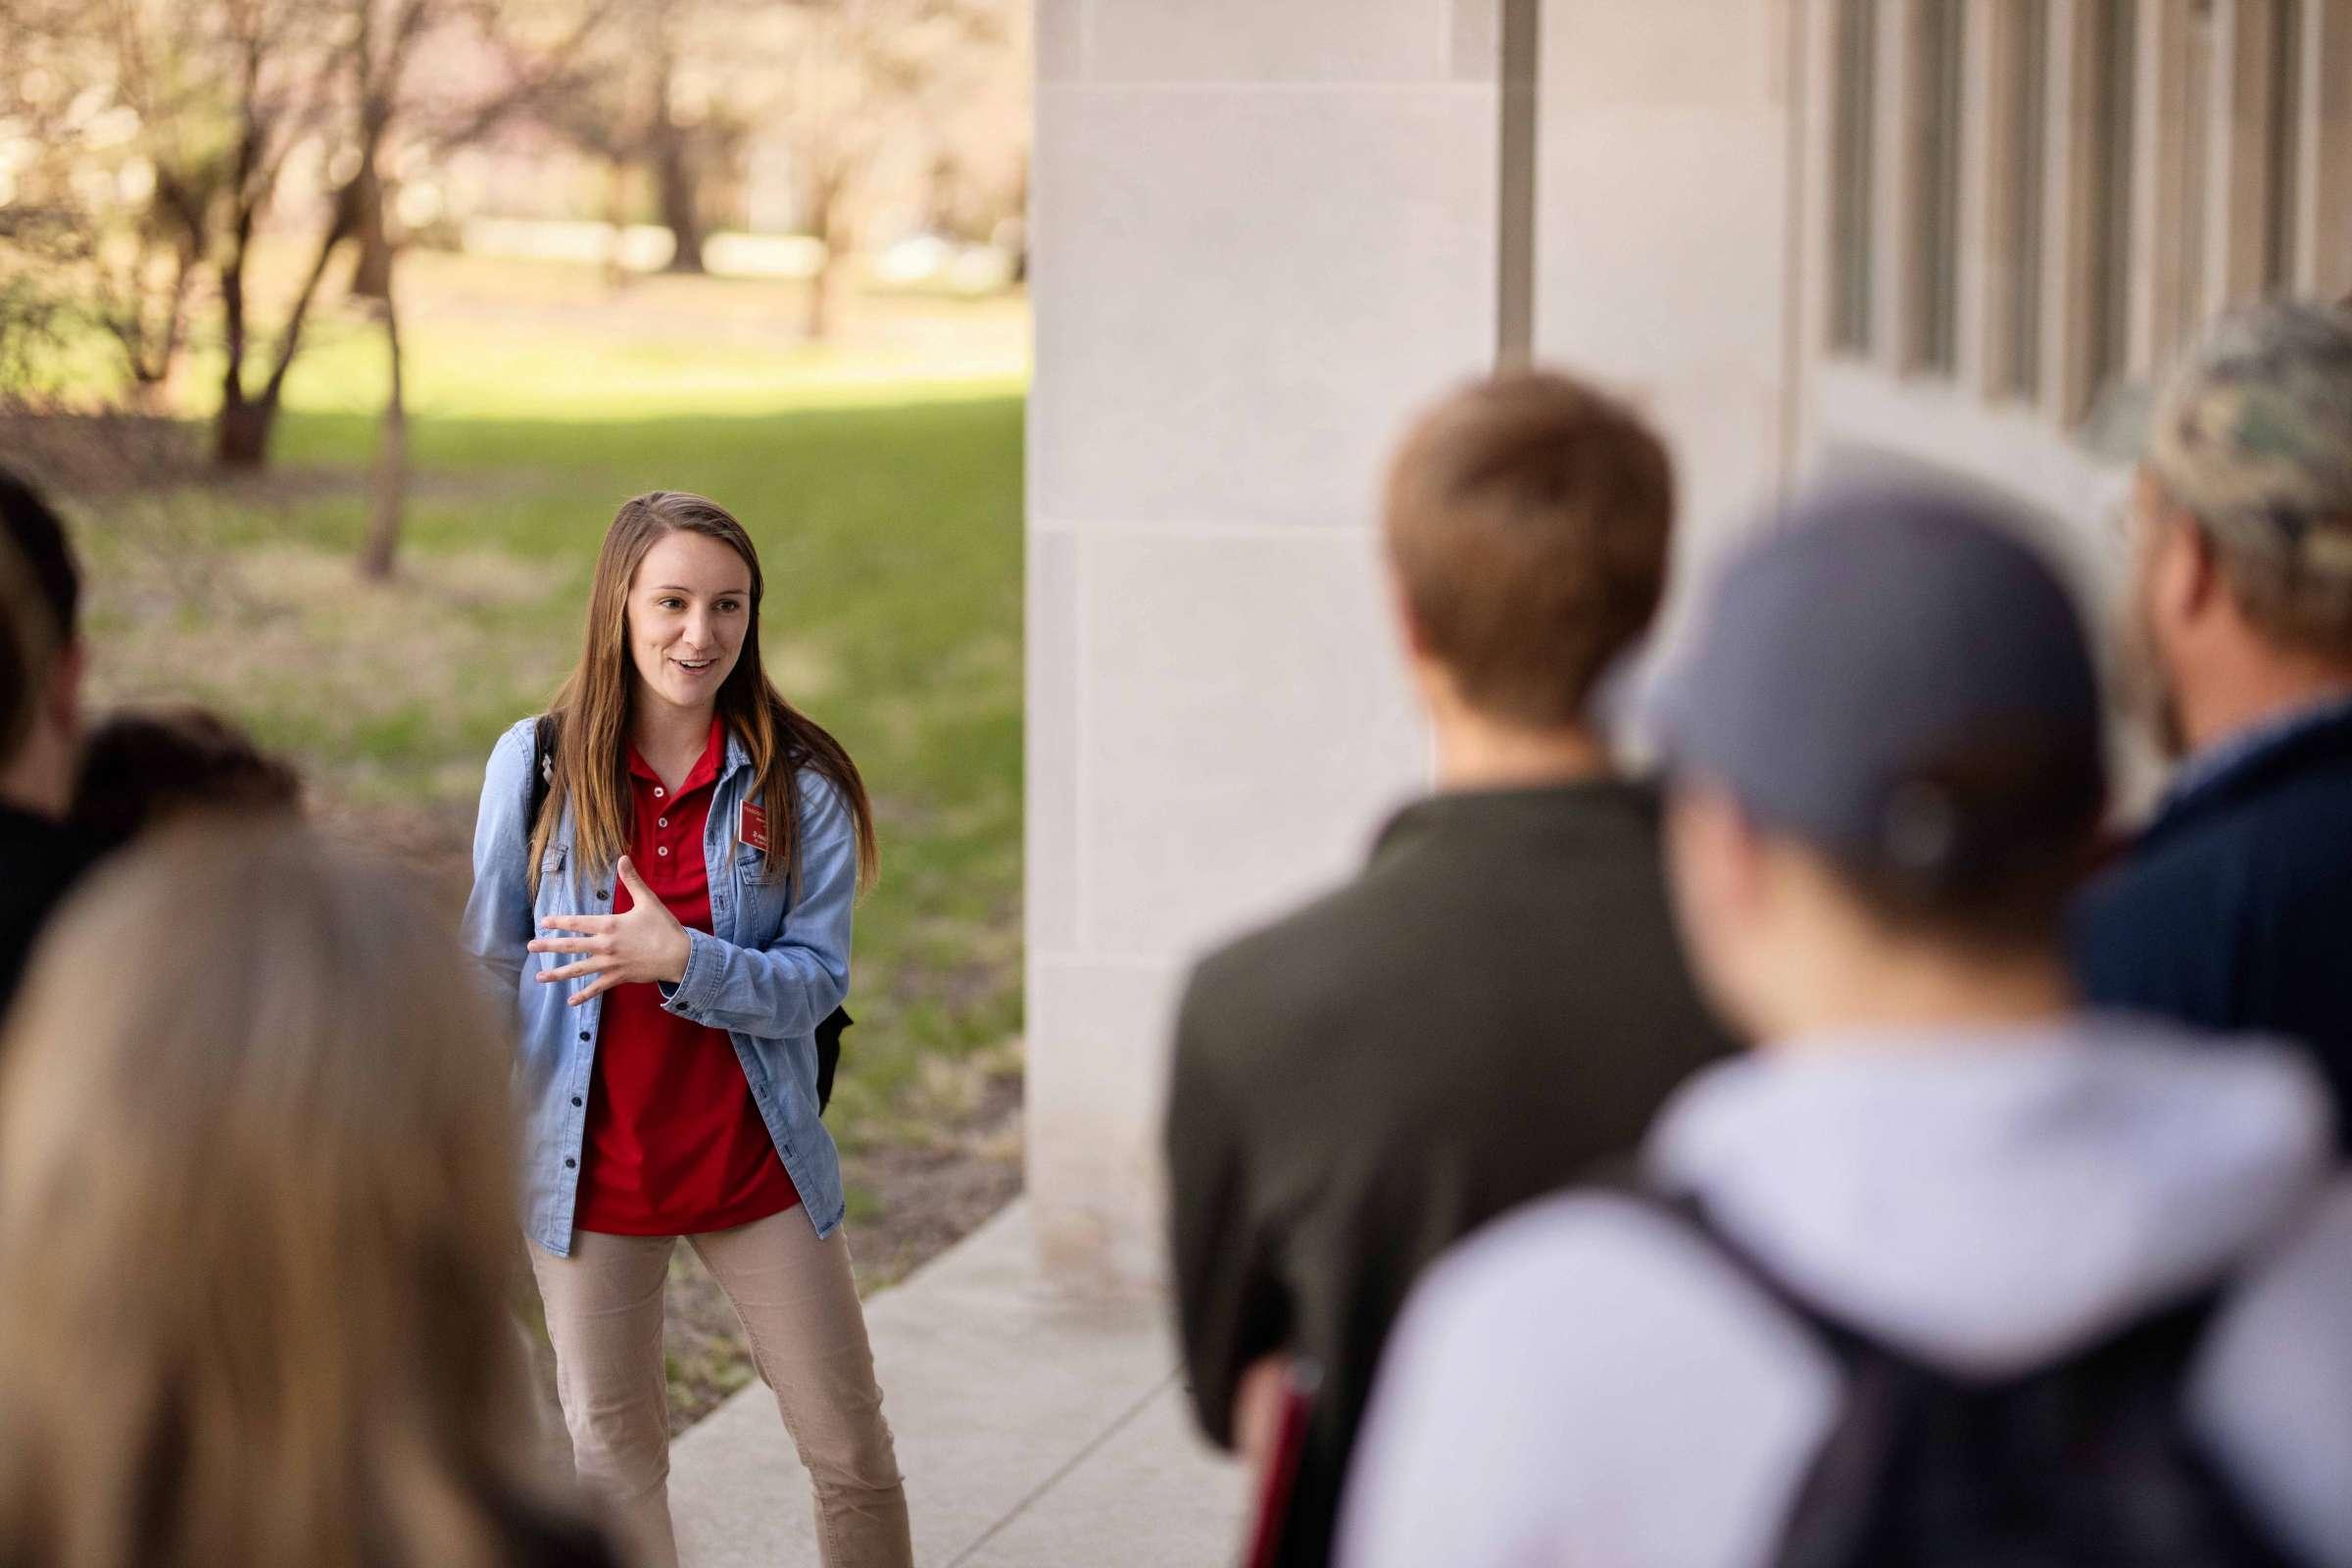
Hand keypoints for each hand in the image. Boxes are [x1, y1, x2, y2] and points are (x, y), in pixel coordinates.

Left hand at [528, 856, 692, 1005]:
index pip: (578, 923)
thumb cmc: (663, 927)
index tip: (543, 922)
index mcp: (610, 925)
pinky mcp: (618, 977)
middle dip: (548, 946)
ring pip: (578, 970)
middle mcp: (605, 945)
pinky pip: (596, 988)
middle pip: (571, 946)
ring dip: (557, 974)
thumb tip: (623, 858)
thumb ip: (632, 880)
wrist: (679, 955)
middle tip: (530, 947)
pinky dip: (583, 996)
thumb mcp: (647, 901)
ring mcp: (610, 964)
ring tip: (539, 977)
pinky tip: (570, 1002)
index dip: (559, 922)